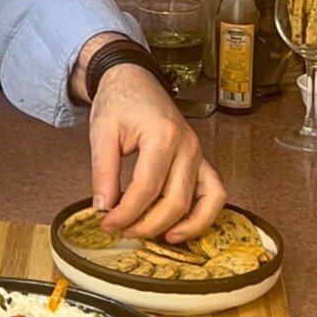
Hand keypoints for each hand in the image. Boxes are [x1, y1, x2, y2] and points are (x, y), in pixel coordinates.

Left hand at [88, 64, 226, 242]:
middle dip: (148, 224)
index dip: (126, 213)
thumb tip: (104, 207)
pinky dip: (203, 215)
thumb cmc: (119, 100)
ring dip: (182, 226)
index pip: (146, 188)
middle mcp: (188, 145)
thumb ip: (103, 171)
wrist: (133, 79)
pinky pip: (214, 192)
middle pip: (175, 201)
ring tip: (157, 238)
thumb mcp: (102, 132)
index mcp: (162, 135)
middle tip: (123, 231)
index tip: (107, 223)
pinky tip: (180, 227)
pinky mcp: (200, 158)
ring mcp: (198, 152)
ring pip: (203, 201)